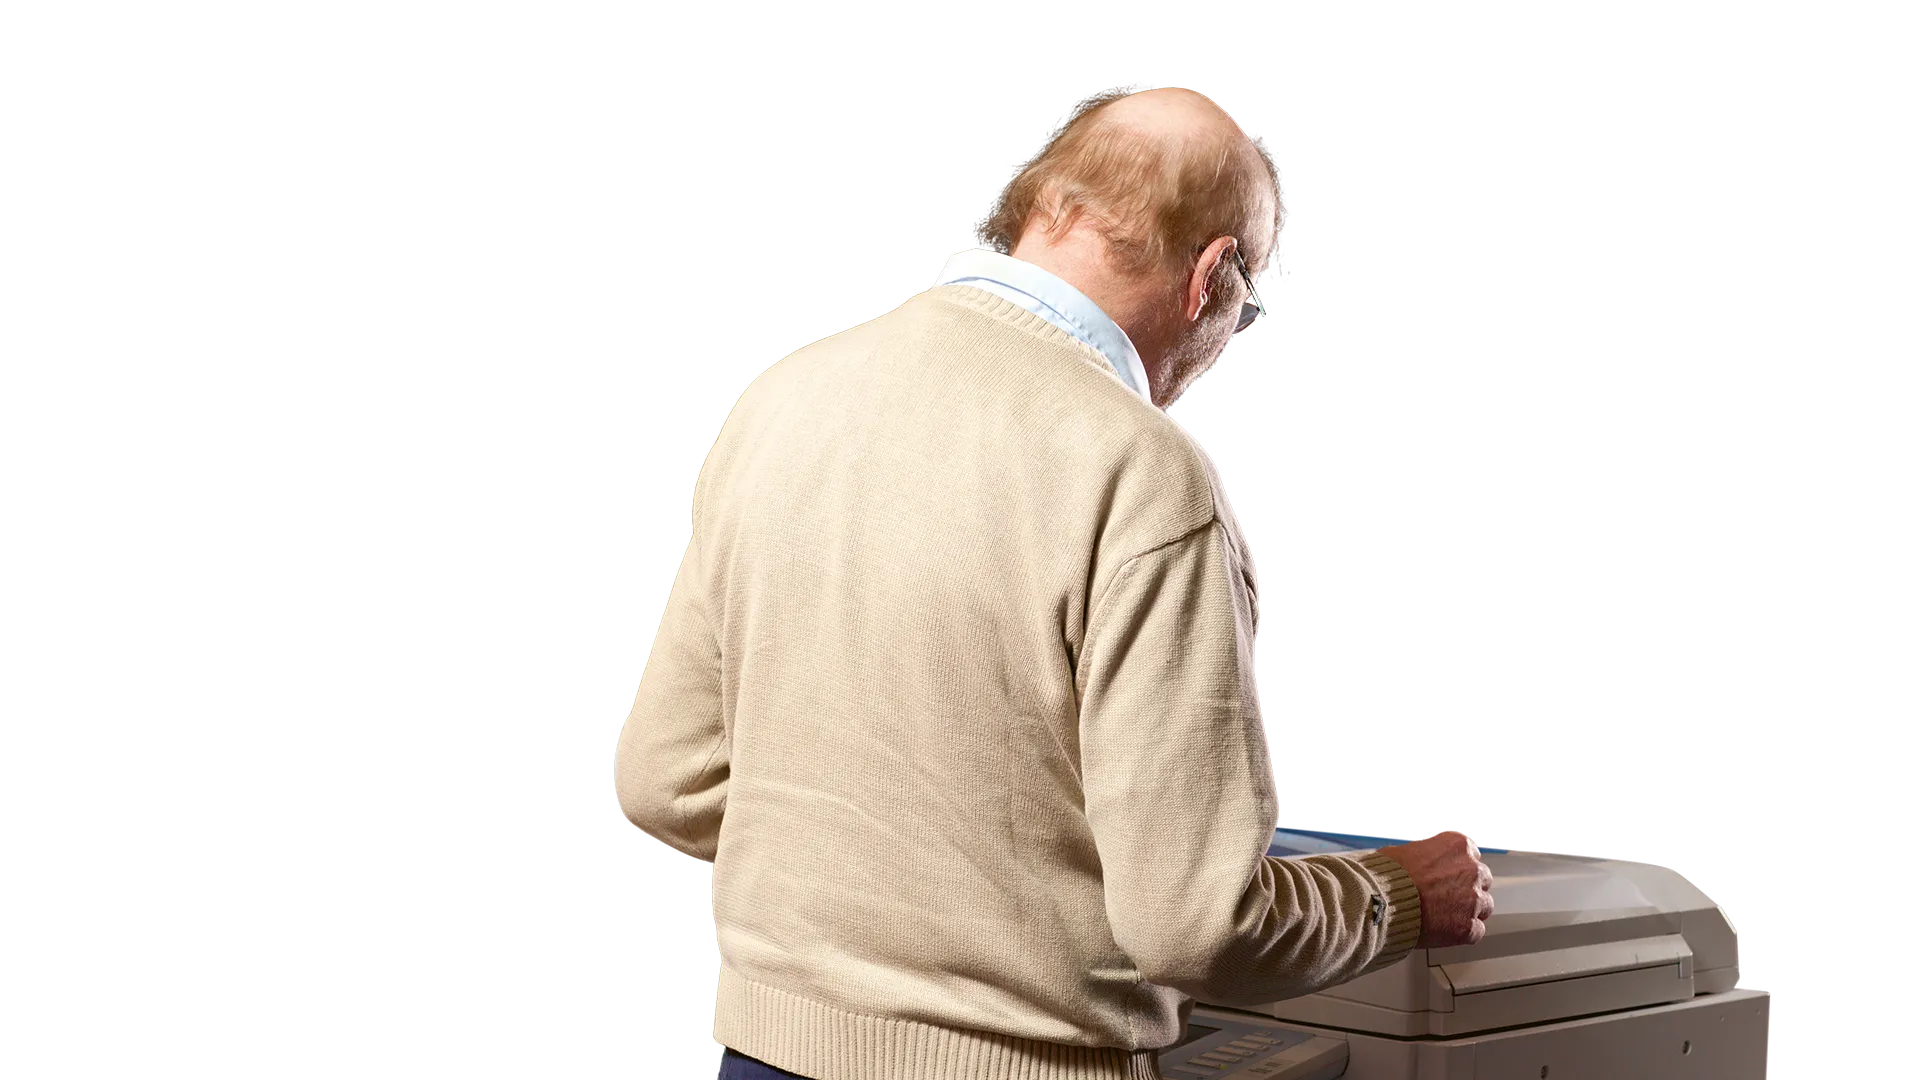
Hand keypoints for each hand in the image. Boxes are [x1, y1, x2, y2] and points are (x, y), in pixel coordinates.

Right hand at [1376, 831, 1493, 948]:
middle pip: (1481, 880)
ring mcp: (1473, 899)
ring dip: (1468, 910)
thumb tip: (1420, 865)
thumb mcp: (1404, 852)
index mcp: (1457, 846)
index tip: (1448, 877)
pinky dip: (1463, 932)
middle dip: (1467, 888)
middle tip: (1446, 897)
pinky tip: (1445, 931)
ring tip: (1445, 916)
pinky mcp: (1468, 926)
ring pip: (1484, 906)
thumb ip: (1424, 857)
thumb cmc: (1386, 876)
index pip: (1470, 856)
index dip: (1457, 869)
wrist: (1381, 902)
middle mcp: (1471, 870)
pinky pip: (1476, 931)